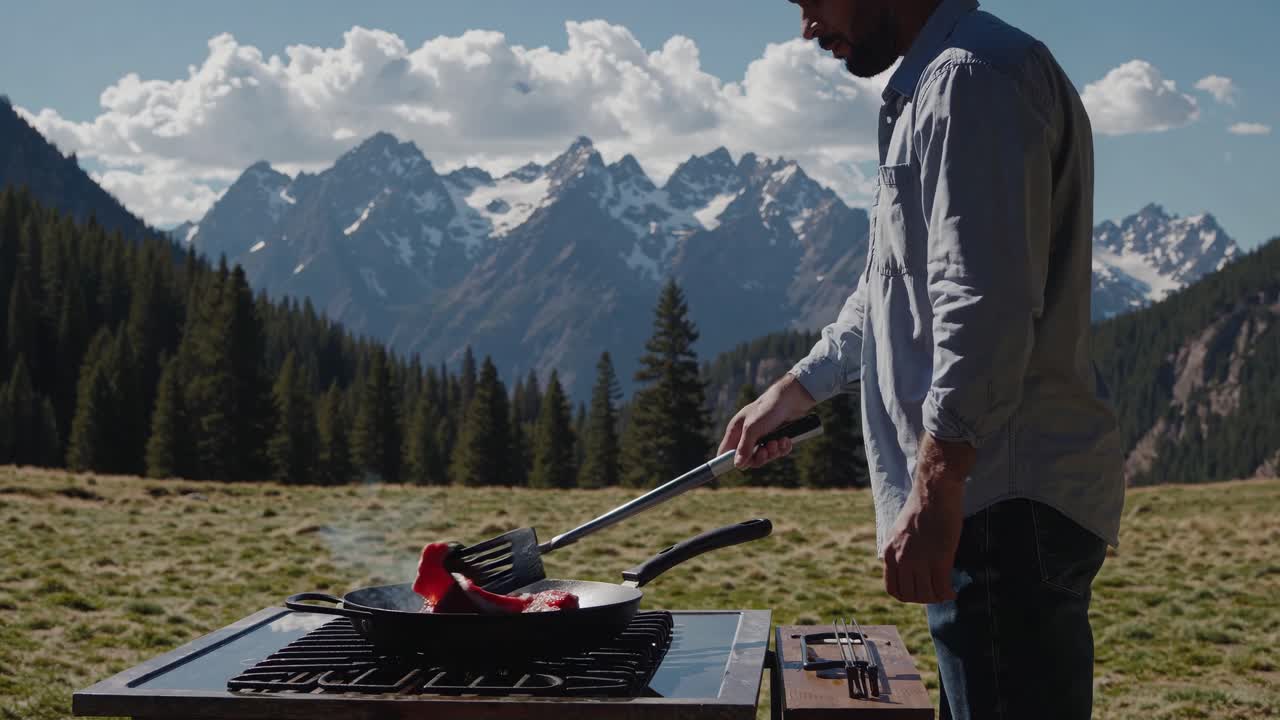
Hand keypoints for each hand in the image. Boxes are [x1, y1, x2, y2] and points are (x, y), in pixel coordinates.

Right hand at [717, 374, 816, 469]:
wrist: (791, 399)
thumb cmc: (767, 409)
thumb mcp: (752, 428)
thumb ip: (744, 448)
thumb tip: (737, 465)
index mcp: (736, 431)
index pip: (725, 452)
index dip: (728, 461)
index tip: (737, 467)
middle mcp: (747, 436)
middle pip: (747, 459)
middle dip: (758, 457)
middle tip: (765, 450)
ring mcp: (762, 438)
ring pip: (764, 457)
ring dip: (772, 452)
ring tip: (777, 441)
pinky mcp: (776, 438)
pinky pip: (777, 452)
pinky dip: (782, 448)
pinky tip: (785, 439)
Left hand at [882, 434, 972, 603]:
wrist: (935, 492)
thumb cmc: (922, 508)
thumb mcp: (901, 532)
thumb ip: (902, 551)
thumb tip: (911, 569)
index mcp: (889, 552)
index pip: (893, 588)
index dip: (907, 596)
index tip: (919, 592)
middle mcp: (900, 559)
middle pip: (910, 595)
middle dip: (924, 598)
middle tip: (936, 592)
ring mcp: (919, 560)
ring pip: (926, 594)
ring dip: (937, 597)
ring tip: (946, 592)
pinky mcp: (938, 559)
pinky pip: (941, 587)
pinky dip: (948, 593)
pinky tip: (953, 591)